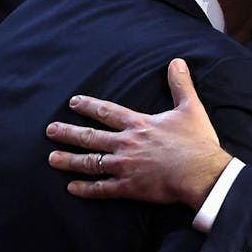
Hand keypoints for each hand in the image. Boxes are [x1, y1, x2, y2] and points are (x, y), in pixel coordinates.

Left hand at [46, 58, 230, 207]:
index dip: (88, 106)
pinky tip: (71, 188)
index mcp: (139, 124)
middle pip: (91, 137)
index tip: (73, 103)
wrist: (202, 173)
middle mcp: (126, 143)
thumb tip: (177, 62)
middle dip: (68, 132)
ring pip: (90, 162)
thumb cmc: (197, 142)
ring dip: (69, 160)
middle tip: (50, 130)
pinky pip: (102, 189)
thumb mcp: (191, 108)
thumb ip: (181, 84)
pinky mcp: (130, 187)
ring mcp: (125, 166)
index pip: (107, 112)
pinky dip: (86, 189)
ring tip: (52, 158)